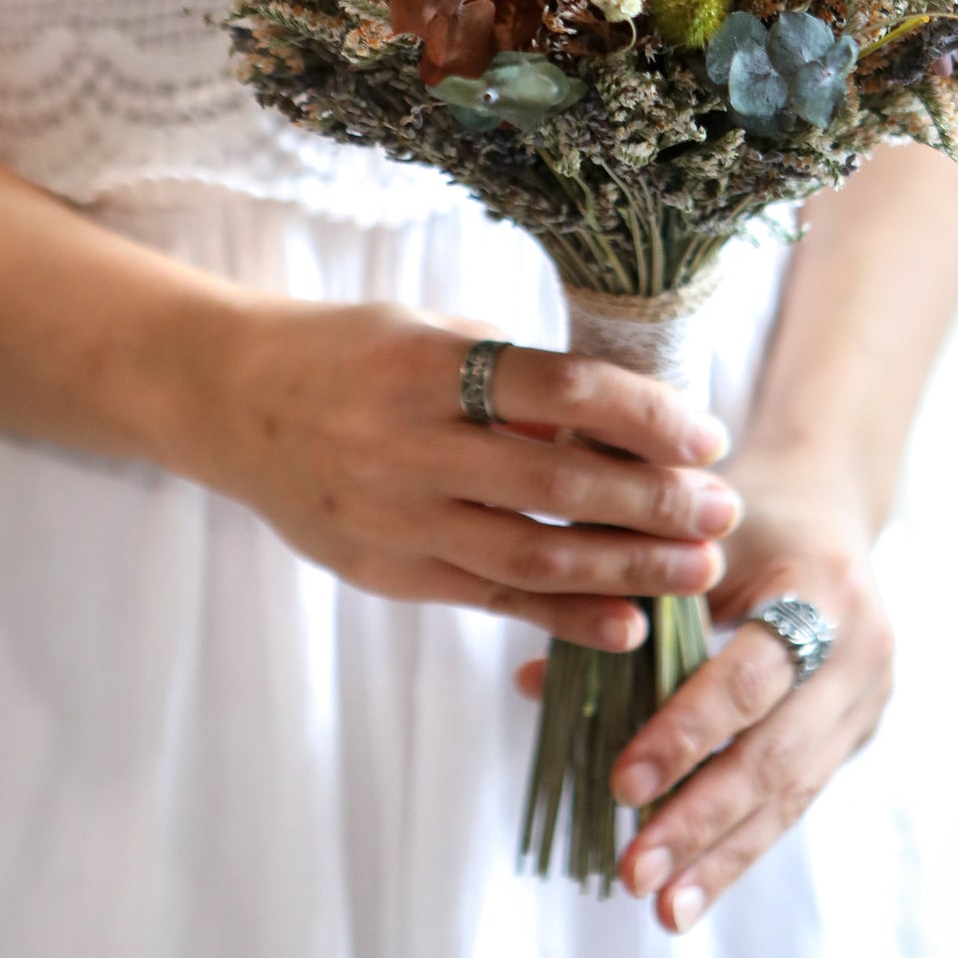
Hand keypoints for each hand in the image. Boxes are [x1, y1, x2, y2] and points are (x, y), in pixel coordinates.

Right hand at [178, 295, 741, 646]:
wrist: (234, 404)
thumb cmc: (353, 353)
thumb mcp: (431, 333)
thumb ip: (517, 375)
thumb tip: (627, 415)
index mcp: (427, 368)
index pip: (560, 392)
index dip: (645, 417)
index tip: (708, 435)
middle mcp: (409, 447)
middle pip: (557, 484)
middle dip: (654, 503)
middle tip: (723, 511)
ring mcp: (394, 519)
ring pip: (532, 556)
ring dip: (627, 569)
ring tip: (698, 570)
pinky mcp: (388, 574)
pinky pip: (491, 601)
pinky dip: (564, 618)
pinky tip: (627, 624)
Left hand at [513, 458, 894, 930]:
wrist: (829, 497)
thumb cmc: (742, 506)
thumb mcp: (691, 533)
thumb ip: (623, 601)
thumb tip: (534, 683)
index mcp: (823, 588)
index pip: (749, 677)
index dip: (685, 734)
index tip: (622, 786)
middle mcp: (862, 650)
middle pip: (777, 754)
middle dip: (701, 821)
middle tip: (635, 874)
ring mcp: (868, 697)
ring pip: (793, 793)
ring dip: (724, 857)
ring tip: (664, 911)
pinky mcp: (858, 729)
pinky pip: (797, 795)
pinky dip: (742, 841)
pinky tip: (695, 889)